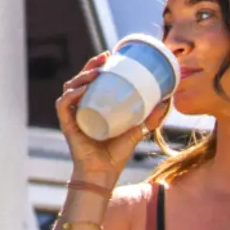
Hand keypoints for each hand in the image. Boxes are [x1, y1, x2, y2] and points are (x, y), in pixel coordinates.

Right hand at [54, 52, 149, 187]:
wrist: (104, 174)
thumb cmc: (115, 155)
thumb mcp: (136, 130)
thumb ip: (149, 117)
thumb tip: (166, 101)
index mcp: (92, 106)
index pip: (91, 81)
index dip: (97, 65)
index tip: (110, 56)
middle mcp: (80, 108)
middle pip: (79, 80)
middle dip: (90, 65)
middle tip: (105, 57)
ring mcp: (72, 116)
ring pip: (69, 88)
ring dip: (81, 76)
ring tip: (97, 71)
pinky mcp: (67, 125)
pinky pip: (63, 105)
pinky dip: (71, 95)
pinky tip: (83, 89)